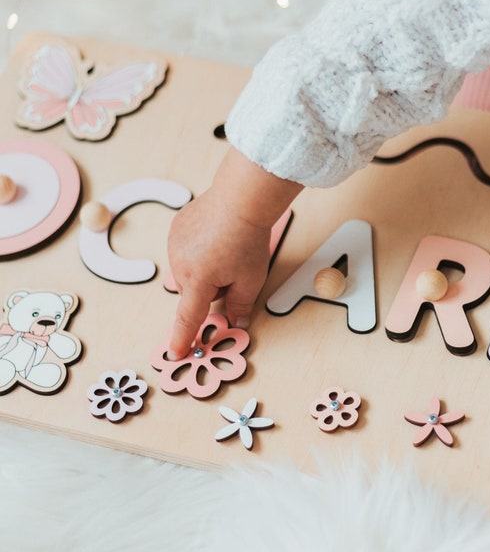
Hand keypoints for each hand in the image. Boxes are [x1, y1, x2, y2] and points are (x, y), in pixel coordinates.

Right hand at [167, 147, 301, 358]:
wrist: (241, 198)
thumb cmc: (248, 238)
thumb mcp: (251, 279)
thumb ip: (241, 305)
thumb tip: (236, 322)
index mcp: (198, 281)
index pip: (188, 318)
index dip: (182, 338)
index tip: (175, 352)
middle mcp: (180, 264)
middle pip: (193, 291)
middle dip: (209, 289)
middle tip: (233, 270)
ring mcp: (175, 244)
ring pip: (187, 270)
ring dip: (203, 268)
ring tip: (225, 249)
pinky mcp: (176, 228)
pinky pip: (184, 249)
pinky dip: (198, 248)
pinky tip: (215, 236)